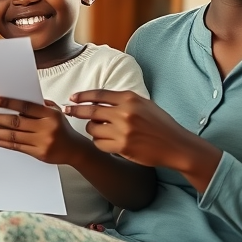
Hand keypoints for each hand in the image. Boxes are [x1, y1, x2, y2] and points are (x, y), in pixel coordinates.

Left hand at [0, 96, 91, 164]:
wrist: (74, 150)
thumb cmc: (61, 127)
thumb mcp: (55, 111)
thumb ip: (38, 105)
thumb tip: (16, 101)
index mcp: (50, 114)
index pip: (25, 106)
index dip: (8, 103)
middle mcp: (46, 128)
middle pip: (15, 122)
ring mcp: (42, 142)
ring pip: (13, 136)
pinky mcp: (38, 154)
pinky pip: (16, 147)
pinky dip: (1, 142)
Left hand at [63, 90, 209, 169]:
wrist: (175, 145)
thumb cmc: (160, 124)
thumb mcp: (144, 104)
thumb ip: (122, 100)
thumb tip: (98, 99)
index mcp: (130, 99)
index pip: (98, 95)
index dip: (82, 96)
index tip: (72, 98)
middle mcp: (125, 113)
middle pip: (90, 110)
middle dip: (75, 110)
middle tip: (67, 110)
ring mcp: (123, 130)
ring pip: (92, 128)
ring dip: (92, 129)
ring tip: (101, 131)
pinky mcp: (122, 146)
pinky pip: (99, 143)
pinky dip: (99, 142)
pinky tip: (107, 141)